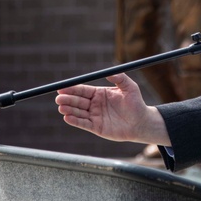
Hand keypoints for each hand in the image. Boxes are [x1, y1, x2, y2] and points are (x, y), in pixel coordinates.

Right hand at [56, 73, 170, 144]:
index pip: (82, 90)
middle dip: (67, 99)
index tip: (62, 87)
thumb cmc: (136, 104)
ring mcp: (94, 116)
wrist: (141, 123)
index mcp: (99, 93)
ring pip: (78, 112)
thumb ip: (120, 78)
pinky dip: (75, 121)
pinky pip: (83, 124)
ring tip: (61, 107)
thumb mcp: (130, 88)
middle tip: (59, 98)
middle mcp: (95, 104)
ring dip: (68, 110)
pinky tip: (67, 118)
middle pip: (77, 101)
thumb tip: (109, 72)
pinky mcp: (96, 128)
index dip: (72, 89)